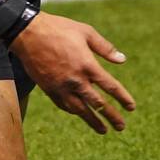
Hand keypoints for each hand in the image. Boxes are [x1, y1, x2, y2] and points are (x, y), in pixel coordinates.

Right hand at [10, 11, 134, 133]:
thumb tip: (122, 60)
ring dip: (93, 121)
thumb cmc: (59, 29)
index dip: (122, 98)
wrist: (28, 33)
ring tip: (103, 130)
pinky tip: (80, 113)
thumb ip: (105, 48)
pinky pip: (64, 105)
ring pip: (80, 110)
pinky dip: (74, 111)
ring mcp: (61, 87)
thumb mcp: (86, 32)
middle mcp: (76, 80)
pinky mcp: (49, 89)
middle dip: (111, 116)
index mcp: (88, 65)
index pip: (110, 87)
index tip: (131, 107)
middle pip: (98, 104)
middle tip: (121, 126)